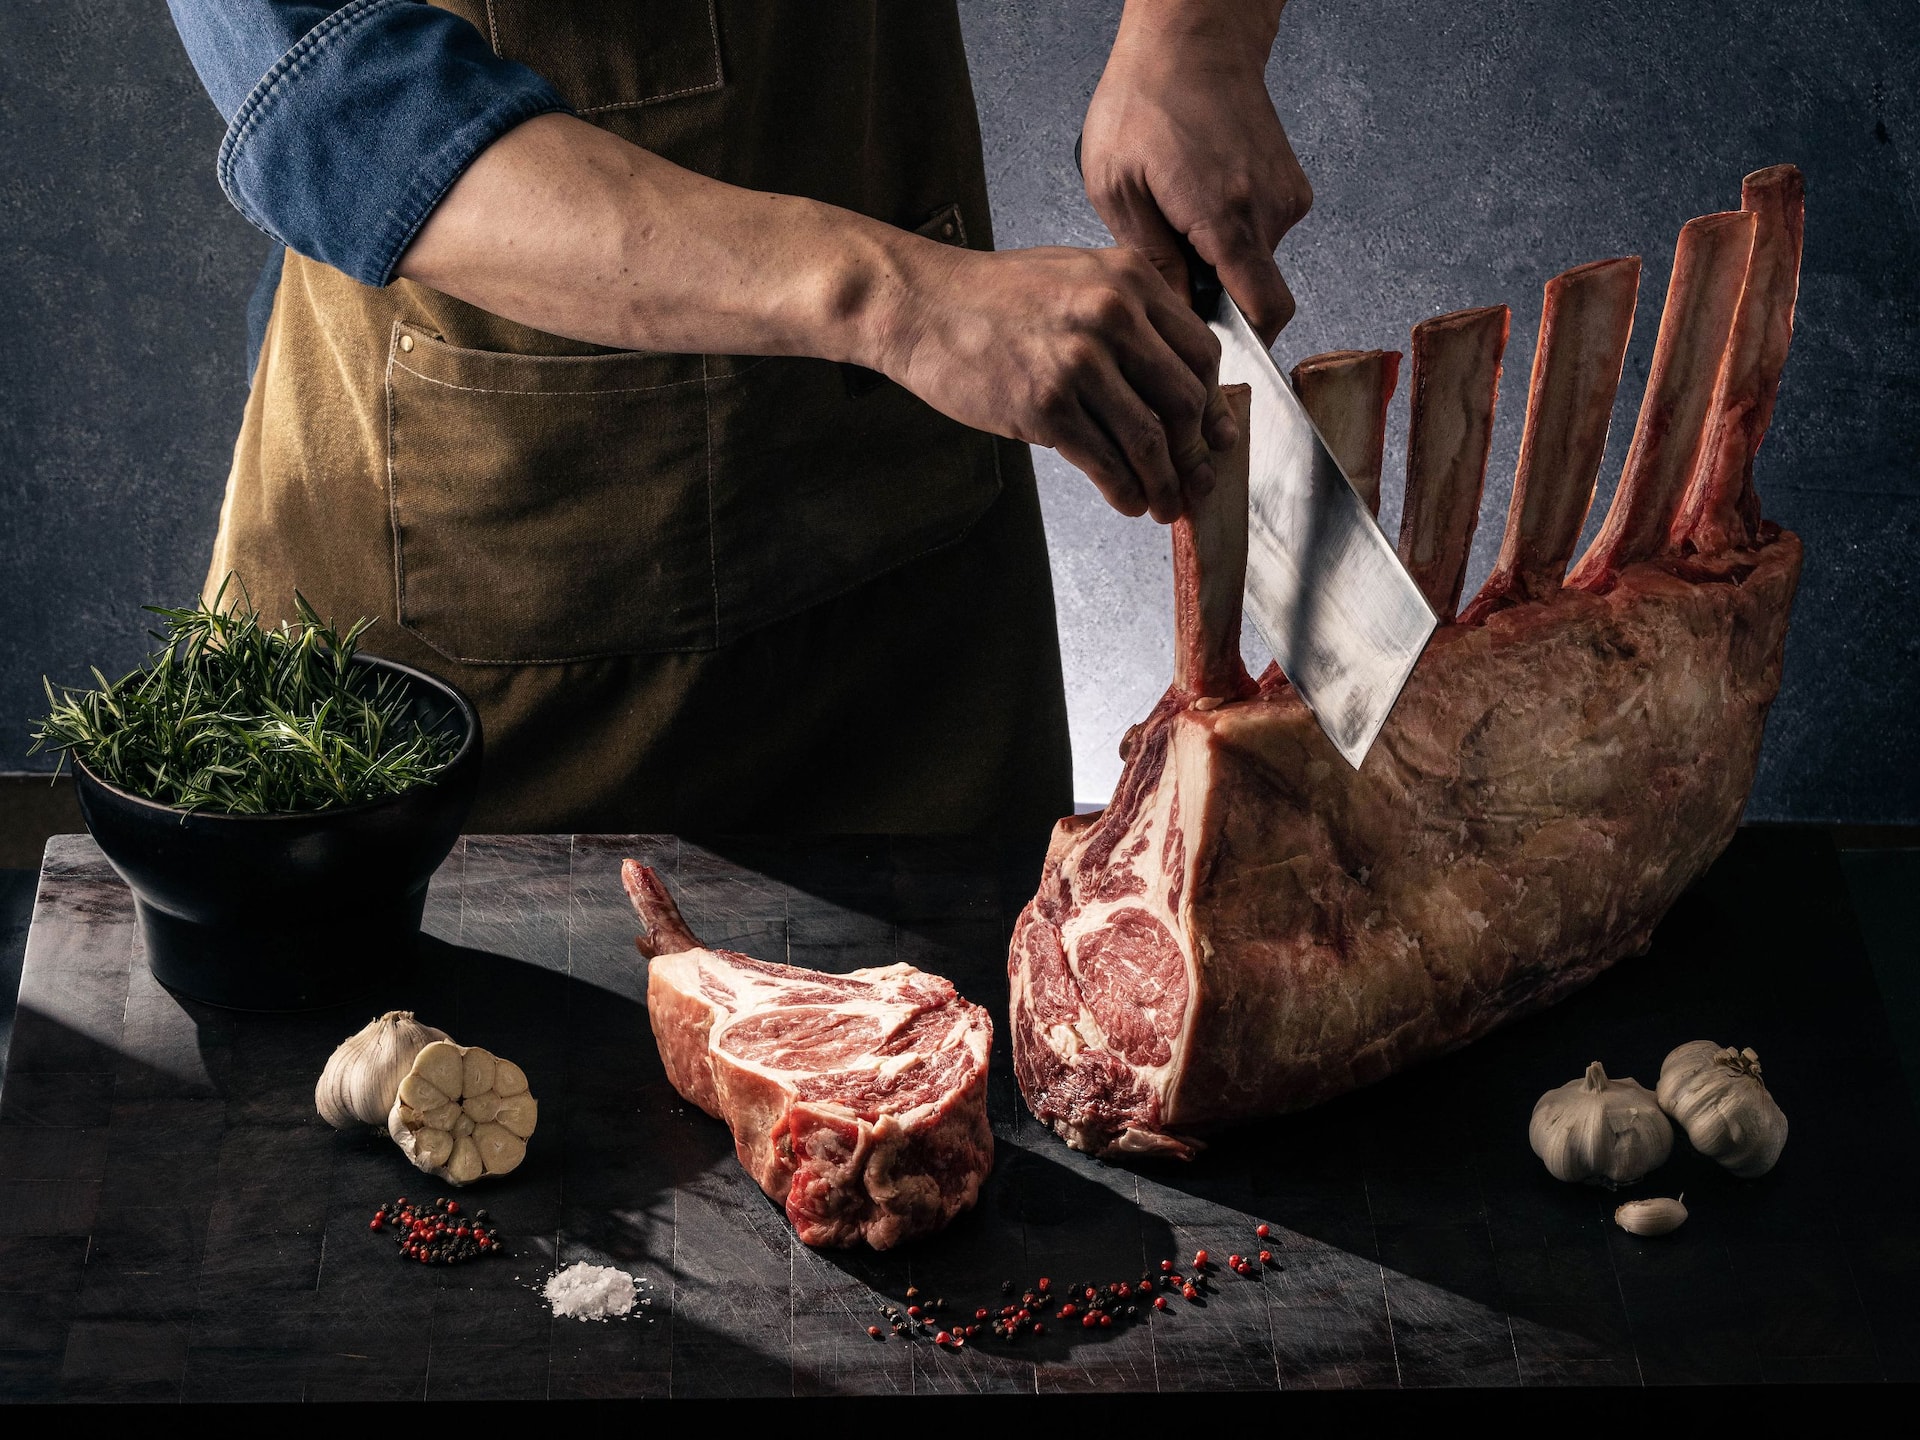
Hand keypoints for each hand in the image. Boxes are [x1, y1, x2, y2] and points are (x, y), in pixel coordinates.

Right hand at [879, 242, 1238, 522]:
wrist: (923, 305)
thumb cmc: (992, 297)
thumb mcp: (1074, 277)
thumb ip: (1127, 314)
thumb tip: (1170, 382)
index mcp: (1128, 278)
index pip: (1199, 352)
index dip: (1214, 406)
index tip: (1217, 436)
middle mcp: (1112, 315)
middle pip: (1184, 399)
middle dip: (1197, 454)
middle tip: (1199, 482)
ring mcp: (1079, 361)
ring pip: (1148, 439)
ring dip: (1163, 482)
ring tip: (1164, 504)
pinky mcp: (1045, 405)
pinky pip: (1104, 460)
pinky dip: (1123, 489)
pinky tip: (1127, 500)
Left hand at [1081, 0, 1309, 344]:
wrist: (1194, 35)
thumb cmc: (1146, 99)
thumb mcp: (1118, 188)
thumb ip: (1153, 263)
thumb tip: (1175, 320)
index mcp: (1227, 217)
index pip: (1265, 315)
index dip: (1242, 347)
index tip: (1211, 355)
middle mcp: (1270, 210)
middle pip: (1255, 295)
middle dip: (1214, 299)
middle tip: (1168, 270)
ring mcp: (1286, 196)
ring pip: (1256, 264)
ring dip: (1217, 261)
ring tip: (1175, 219)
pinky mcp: (1290, 184)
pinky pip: (1260, 233)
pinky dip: (1229, 233)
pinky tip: (1194, 201)